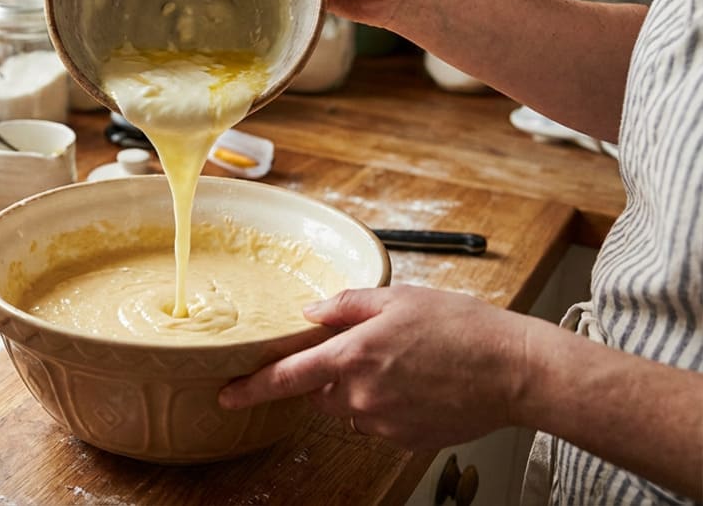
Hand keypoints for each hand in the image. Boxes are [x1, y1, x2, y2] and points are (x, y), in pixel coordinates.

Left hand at [218, 285, 529, 449]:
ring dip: (364, 389)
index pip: (286, 378)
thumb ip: (346, 306)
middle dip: (333, 373)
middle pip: (321, 392)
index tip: (226, 394)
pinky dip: (392, 405)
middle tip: (375, 350)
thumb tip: (311, 313)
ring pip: (352, 408)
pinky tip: (423, 386)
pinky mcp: (407, 441)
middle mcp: (361, 397)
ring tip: (408, 365)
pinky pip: (382, 423)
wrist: (515, 371)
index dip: (251, 387)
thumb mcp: (399, 299)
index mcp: (352, 357)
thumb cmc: (463, 328)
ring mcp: (384, 424)